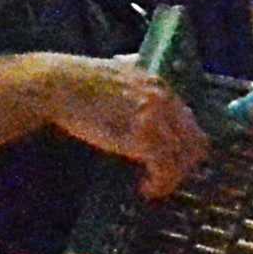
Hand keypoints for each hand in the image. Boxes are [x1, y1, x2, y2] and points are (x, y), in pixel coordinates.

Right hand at [44, 53, 211, 198]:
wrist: (58, 85)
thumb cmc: (75, 81)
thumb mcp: (112, 71)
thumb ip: (129, 73)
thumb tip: (130, 64)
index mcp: (158, 85)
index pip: (189, 120)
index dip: (182, 145)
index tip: (170, 161)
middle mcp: (164, 99)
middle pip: (194, 140)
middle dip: (182, 164)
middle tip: (164, 178)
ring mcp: (156, 118)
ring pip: (182, 157)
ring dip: (171, 177)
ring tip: (153, 187)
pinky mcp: (143, 136)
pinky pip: (165, 166)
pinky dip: (159, 182)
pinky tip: (145, 189)